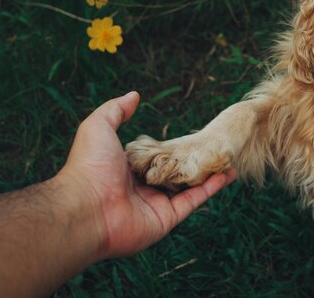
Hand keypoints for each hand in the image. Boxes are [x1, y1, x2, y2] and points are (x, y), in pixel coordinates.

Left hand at [59, 92, 236, 258]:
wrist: (86, 207)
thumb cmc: (90, 165)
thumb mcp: (98, 127)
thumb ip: (116, 110)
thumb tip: (135, 95)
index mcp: (127, 169)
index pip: (155, 157)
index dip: (172, 148)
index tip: (190, 138)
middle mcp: (143, 187)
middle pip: (175, 172)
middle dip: (194, 162)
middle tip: (214, 148)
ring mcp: (156, 204)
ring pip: (188, 186)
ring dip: (209, 174)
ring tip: (228, 159)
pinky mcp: (167, 218)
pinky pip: (193, 200)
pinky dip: (211, 188)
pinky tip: (227, 174)